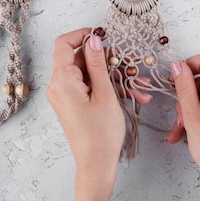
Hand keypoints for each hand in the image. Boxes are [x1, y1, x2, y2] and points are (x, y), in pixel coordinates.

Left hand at [46, 28, 152, 200]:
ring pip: (91, 74)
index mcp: (62, 81)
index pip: (63, 44)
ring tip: (140, 84)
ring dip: (115, 76)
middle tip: (131, 63)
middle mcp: (59, 86)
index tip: (103, 35)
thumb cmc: (100, 134)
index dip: (82, 35)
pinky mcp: (74, 103)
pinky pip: (91, 87)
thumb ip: (98, 64)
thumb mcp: (104, 94)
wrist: (96, 165)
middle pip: (80, 59)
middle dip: (109, 59)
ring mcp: (66, 95)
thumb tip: (93, 39)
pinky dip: (110, 88)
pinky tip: (135, 95)